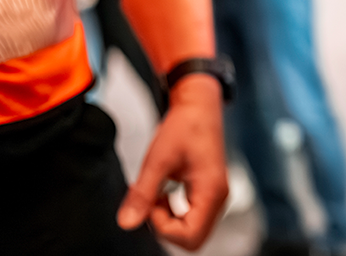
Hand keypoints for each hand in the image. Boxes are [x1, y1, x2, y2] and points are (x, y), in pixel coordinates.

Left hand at [117, 74, 227, 249]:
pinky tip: (163, 194)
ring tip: (156, 195)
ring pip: (193, 230)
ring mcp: (216, 196)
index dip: (163, 227)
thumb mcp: (157, 159)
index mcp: (211, 191)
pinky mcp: (210, 192)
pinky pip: (193, 217)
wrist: (199, 106)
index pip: (190, 236)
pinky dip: (174, 213)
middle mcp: (219, 198)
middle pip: (193, 238)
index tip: (150, 202)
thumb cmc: (183, 127)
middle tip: (151, 201)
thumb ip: (143, 193)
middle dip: (166, 228)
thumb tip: (127, 224)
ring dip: (169, 221)